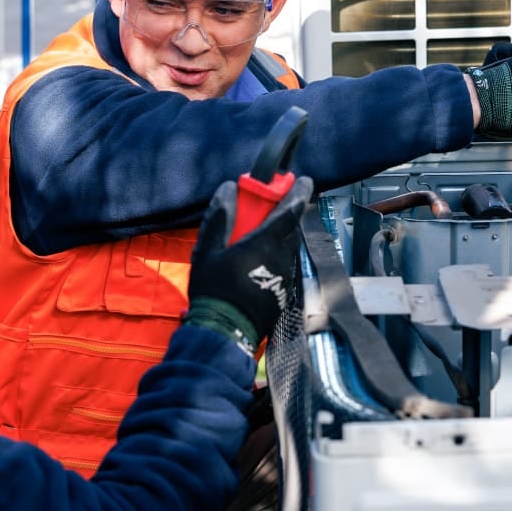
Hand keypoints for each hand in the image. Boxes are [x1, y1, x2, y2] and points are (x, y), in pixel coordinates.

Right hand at [186, 176, 313, 350]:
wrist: (224, 331)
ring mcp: (285, 277)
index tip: (304, 180)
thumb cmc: (214, 289)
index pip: (290, 211)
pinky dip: (277, 256)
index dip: (298, 192)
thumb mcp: (207, 250)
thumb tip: (228, 189)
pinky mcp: (283, 292)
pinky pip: (285, 265)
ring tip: (264, 234)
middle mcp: (281, 258)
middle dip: (288, 214)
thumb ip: (219, 217)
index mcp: (265, 244)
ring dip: (282, 236)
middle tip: (276, 207)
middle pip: (293, 229)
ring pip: (289, 248)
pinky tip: (260, 262)